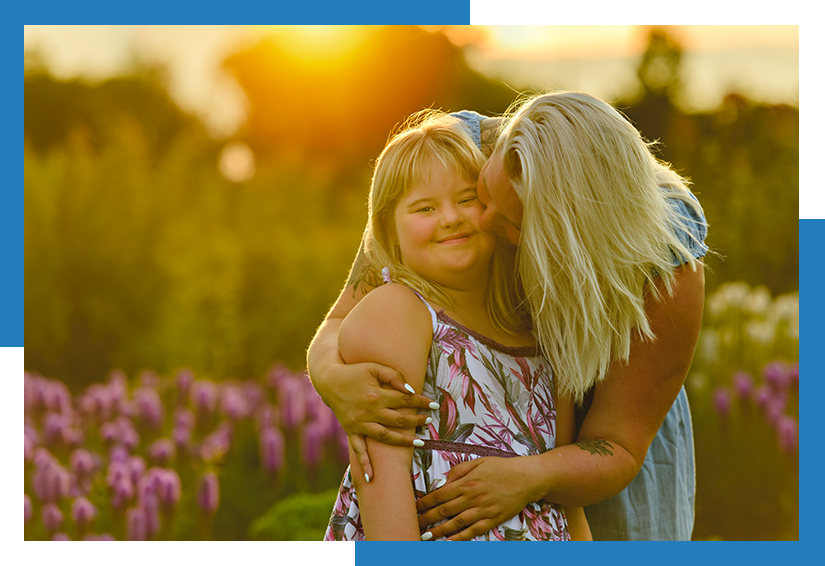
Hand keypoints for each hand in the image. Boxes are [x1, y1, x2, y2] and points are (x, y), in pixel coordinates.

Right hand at [321, 360, 434, 479]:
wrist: (329, 380)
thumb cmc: (355, 371)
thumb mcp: (375, 368)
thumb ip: (394, 376)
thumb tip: (410, 390)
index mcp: (376, 395)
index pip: (405, 400)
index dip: (421, 402)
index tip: (434, 404)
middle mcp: (369, 412)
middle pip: (399, 420)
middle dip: (417, 420)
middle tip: (429, 420)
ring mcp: (360, 424)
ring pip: (385, 436)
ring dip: (403, 441)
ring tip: (420, 442)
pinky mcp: (351, 431)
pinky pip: (358, 449)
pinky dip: (364, 463)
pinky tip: (372, 477)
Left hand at [415, 456, 533, 540]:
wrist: (526, 477)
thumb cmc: (501, 467)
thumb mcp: (478, 462)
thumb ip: (458, 470)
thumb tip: (443, 481)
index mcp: (467, 482)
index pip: (439, 494)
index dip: (425, 503)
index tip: (413, 507)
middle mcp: (472, 497)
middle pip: (444, 510)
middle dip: (427, 518)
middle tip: (413, 524)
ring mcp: (483, 510)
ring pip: (456, 523)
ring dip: (439, 531)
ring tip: (425, 536)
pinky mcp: (493, 520)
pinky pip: (473, 531)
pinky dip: (460, 538)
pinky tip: (448, 543)